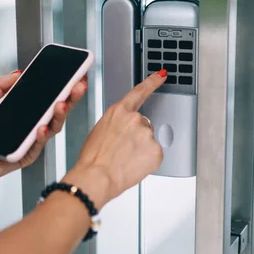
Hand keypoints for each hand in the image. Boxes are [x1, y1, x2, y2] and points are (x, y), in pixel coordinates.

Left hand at [0, 71, 87, 191]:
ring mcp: (30, 142)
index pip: (48, 99)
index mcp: (25, 112)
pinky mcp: (25, 156)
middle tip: (77, 86)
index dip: (62, 88)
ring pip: (52, 128)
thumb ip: (0, 86)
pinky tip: (42, 128)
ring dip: (58, 116)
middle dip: (69, 98)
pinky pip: (37, 146)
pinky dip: (41, 136)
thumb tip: (19, 73)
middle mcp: (31, 126)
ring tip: (61, 104)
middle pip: (56, 111)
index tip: (74, 76)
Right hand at [63, 70, 167, 209]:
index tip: (161, 76)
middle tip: (122, 151)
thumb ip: (116, 125)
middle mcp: (134, 119)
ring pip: (148, 141)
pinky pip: (154, 155)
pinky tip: (133, 166)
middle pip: (143, 124)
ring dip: (140, 150)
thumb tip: (123, 133)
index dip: (152, 82)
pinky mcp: (155, 150)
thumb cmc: (92, 159)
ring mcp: (146, 134)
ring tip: (124, 160)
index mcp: (118, 112)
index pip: (139, 92)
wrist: (96, 177)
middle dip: (136, 136)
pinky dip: (146, 162)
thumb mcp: (99, 133)